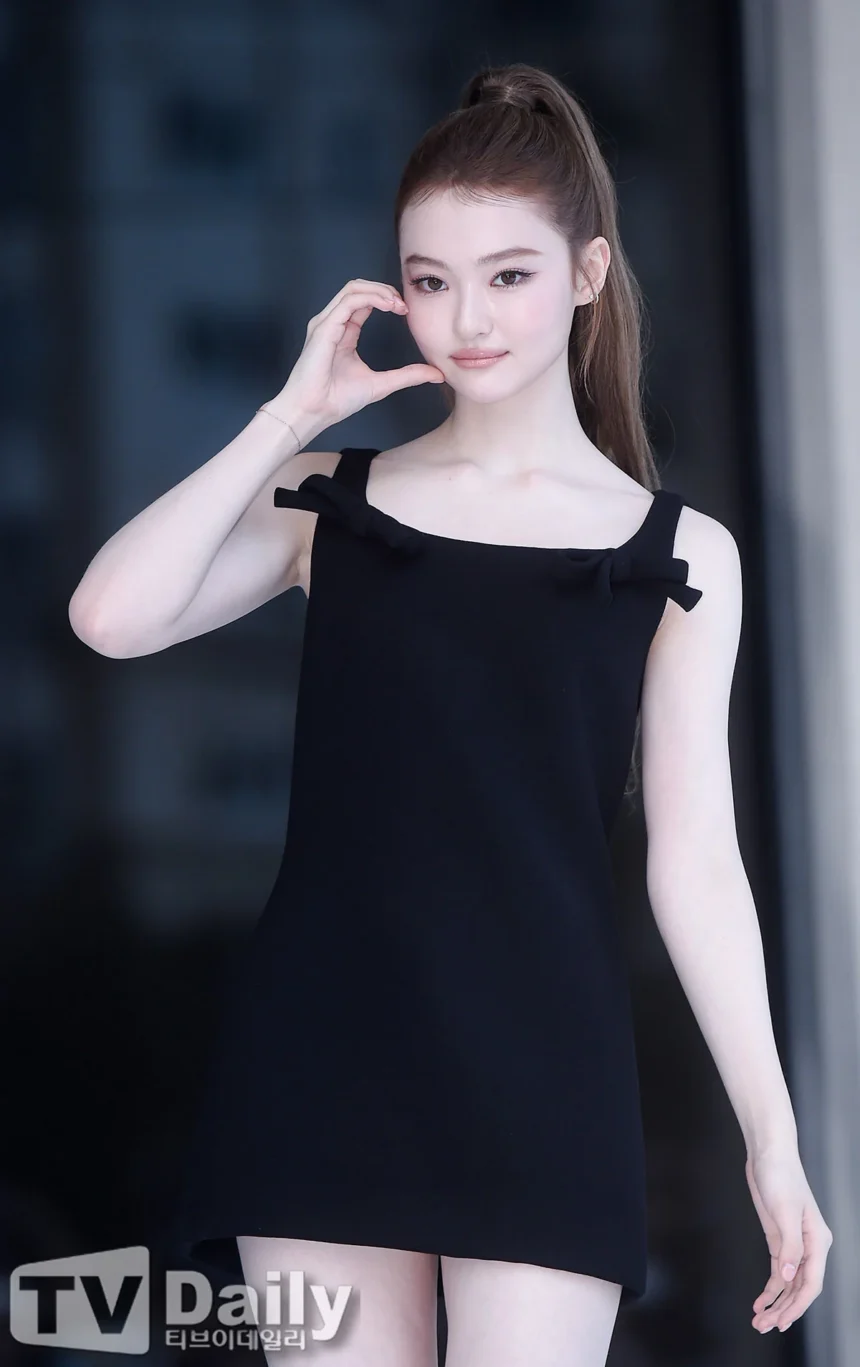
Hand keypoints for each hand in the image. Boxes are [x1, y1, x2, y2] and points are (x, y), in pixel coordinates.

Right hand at [274, 279, 444, 437]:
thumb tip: (437, 374)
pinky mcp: (324, 327)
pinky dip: (370, 298)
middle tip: (404, 304)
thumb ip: (408, 376)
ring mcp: (326, 323)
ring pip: (353, 288)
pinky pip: (349, 301)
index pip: (364, 301)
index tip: (405, 311)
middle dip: (384, 290)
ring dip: (379, 290)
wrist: (314, 412)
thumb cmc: (336, 400)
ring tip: (397, 303)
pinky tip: (387, 306)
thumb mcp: (382, 384)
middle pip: (358, 288)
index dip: (386, 299)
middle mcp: (333, 323)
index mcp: (344, 332)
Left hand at [745, 1146, 832, 1333]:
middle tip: (765, 1327)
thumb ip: (788, 1246)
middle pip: (800, 1288)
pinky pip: (778, 1272)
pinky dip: (771, 1289)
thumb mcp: (784, 1210)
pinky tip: (760, 1302)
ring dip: (776, 1304)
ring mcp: (794, 1244)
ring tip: (760, 1322)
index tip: (781, 1321)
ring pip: (789, 1284)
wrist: (768, 1153)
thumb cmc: (780, 1175)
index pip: (811, 1283)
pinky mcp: (779, 1239)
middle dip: (784, 1310)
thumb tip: (788, 1276)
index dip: (797, 1305)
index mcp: (818, 1241)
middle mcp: (810, 1247)